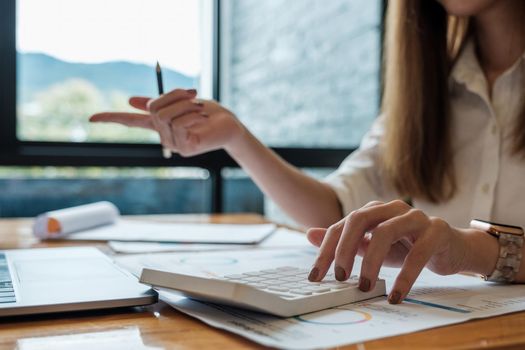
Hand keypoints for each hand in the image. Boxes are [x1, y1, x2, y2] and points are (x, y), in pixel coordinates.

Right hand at [90, 89, 245, 156]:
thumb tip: (131, 100)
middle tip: (194, 95)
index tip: (90, 118)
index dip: (111, 118)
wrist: (230, 126)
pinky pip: (178, 124)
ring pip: (166, 116)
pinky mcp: (185, 148)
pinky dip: (192, 115)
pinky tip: (204, 119)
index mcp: (160, 125)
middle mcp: (163, 137)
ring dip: (186, 105)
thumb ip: (159, 102)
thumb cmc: (208, 114)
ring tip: (202, 110)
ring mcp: (174, 145)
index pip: (130, 122)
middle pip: (153, 109)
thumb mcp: (181, 103)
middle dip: (174, 96)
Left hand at [306, 200, 469, 303]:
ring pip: (385, 233)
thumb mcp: (373, 245)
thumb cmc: (409, 246)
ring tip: (364, 287)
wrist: (453, 248)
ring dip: (371, 262)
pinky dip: (404, 277)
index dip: (326, 249)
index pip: (343, 225)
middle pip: (359, 220)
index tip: (316, 275)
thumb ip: (345, 241)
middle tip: (339, 277)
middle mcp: (392, 208)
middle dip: (344, 250)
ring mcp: (415, 217)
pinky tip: (396, 295)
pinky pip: (417, 254)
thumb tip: (310, 235)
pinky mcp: (436, 231)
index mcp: (374, 210)